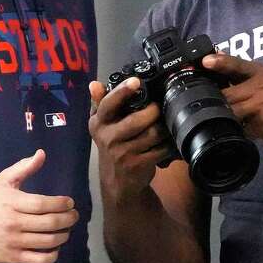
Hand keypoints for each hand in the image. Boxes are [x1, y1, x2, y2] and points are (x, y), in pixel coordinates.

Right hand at [0, 149, 78, 262]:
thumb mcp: (4, 181)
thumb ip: (24, 167)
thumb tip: (42, 154)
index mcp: (12, 203)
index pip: (42, 204)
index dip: (60, 204)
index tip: (69, 202)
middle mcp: (13, 223)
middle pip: (49, 223)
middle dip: (68, 219)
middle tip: (74, 216)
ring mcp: (14, 242)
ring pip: (47, 241)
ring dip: (63, 235)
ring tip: (67, 229)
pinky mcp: (14, 258)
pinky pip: (39, 261)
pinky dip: (52, 255)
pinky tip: (55, 247)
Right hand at [88, 78, 174, 197]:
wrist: (117, 181)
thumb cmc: (113, 145)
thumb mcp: (103, 125)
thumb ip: (101, 103)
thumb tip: (94, 84)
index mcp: (98, 123)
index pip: (108, 105)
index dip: (122, 92)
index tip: (136, 81)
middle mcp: (108, 138)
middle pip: (137, 120)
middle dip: (153, 111)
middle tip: (159, 108)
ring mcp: (123, 153)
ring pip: (152, 134)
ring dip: (163, 128)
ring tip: (165, 124)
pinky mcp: (137, 165)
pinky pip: (160, 149)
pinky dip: (168, 144)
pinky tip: (167, 141)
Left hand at [202, 53, 262, 151]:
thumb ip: (243, 74)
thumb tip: (217, 55)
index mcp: (260, 72)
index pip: (235, 64)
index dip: (219, 62)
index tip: (205, 62)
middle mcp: (261, 84)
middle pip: (226, 93)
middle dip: (215, 104)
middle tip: (206, 109)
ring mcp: (262, 102)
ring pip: (231, 111)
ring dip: (226, 119)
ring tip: (225, 123)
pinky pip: (241, 127)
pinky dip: (238, 132)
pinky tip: (242, 133)